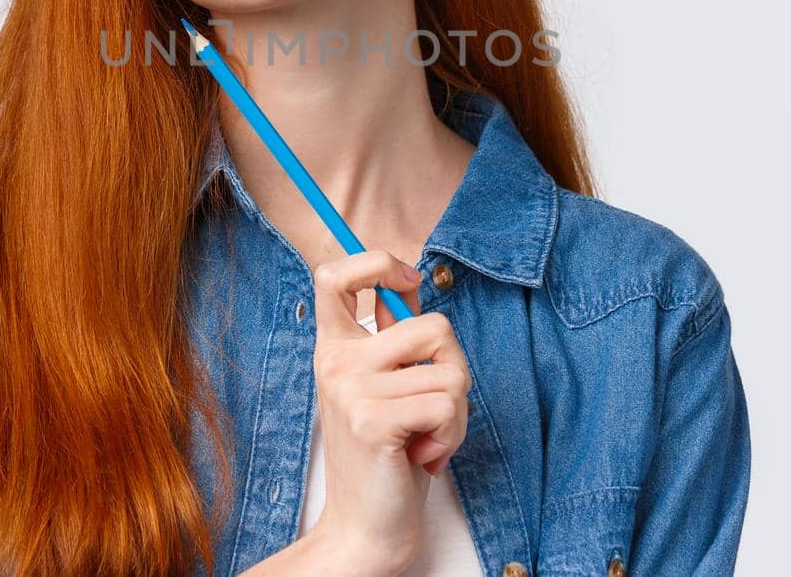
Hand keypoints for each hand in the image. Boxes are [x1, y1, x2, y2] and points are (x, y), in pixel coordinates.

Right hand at [306, 250, 471, 571]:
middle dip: (456, 369)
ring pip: (451, 370)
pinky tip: (424, 456)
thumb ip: (389, 338)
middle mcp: (336, 362)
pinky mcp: (373, 420)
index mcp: (333, 348)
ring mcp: (351, 389)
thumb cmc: (383, 457)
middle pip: (434, 325)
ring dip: (457, 412)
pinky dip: (452, 435)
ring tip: (426, 437)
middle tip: (433, 407)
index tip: (407, 281)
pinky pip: (448, 404)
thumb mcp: (381, 388)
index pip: (335, 275)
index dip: (378, 262)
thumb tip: (410, 285)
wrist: (365, 528)